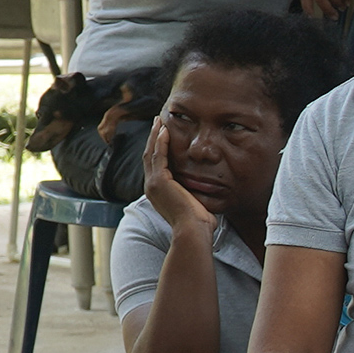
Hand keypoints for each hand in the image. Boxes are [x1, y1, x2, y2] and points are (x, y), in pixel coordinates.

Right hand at [141, 117, 214, 233]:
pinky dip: (161, 142)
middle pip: (149, 156)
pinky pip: (158, 156)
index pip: (155, 165)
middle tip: (158, 122)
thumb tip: (204, 187)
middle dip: (154, 138)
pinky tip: (165, 130)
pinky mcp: (159, 181)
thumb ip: (193, 192)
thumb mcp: (194, 203)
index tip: (163, 134)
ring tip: (160, 121)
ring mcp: (153, 184)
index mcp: (158, 192)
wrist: (193, 231)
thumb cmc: (198, 223)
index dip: (158, 149)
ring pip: (151, 153)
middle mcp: (151, 187)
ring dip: (156, 136)